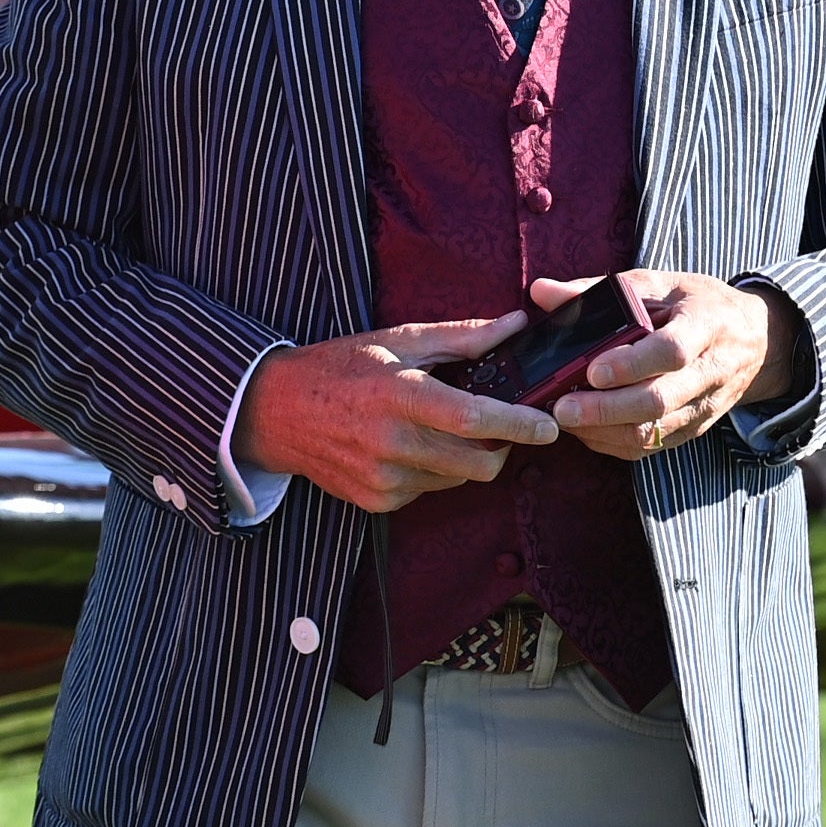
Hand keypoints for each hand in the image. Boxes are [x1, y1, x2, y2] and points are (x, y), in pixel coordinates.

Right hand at [235, 312, 564, 513]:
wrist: (276, 411)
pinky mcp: (378, 500)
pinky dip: (433, 470)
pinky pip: (429, 490)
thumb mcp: (397, 339)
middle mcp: (392, 443)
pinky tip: (407, 446)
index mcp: (400, 395)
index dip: (519, 424)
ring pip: (457, 479)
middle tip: (500, 426)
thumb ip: (461, 337)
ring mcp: (384, 478)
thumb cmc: (340, 366)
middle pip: (478, 463)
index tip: (549, 426)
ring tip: (438, 428)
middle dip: (502, 447)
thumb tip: (515, 325)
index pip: (475, 419)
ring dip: (464, 458)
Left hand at [543, 270, 806, 460]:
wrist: (755, 340)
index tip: (593, 370)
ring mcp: (705, 406)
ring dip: (604, 430)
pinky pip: (652, 447)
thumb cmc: (697, 305)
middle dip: (606, 409)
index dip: (632, 364)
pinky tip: (586, 431)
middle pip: (659, 401)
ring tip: (564, 419)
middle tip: (562, 407)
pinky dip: (614, 443)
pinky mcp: (695, 429)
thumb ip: (599, 290)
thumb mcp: (658, 284)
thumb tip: (541, 291)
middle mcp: (711, 372)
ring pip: (653, 431)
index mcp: (706, 325)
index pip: (672, 352)